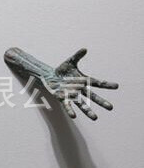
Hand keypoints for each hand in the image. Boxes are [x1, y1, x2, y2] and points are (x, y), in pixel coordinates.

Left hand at [4, 47, 118, 120]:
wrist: (49, 76)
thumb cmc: (62, 70)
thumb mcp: (70, 62)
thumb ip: (77, 56)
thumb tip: (84, 49)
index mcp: (83, 81)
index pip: (97, 83)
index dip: (106, 84)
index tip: (117, 86)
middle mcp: (79, 89)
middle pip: (92, 96)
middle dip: (101, 102)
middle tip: (110, 107)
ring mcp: (71, 95)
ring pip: (81, 104)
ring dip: (88, 111)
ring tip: (95, 118)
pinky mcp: (62, 98)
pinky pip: (67, 105)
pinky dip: (70, 110)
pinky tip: (74, 116)